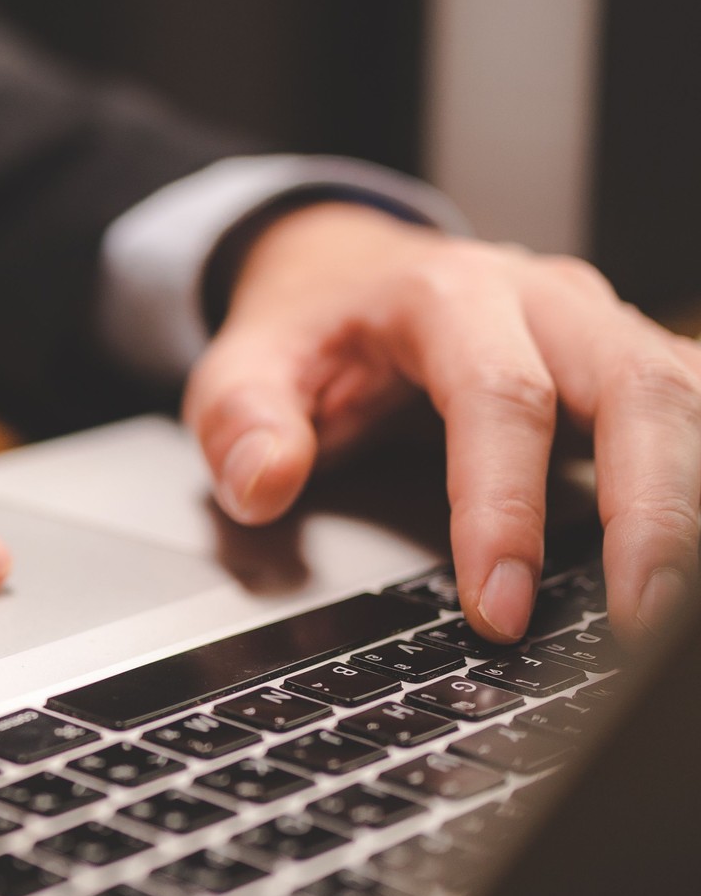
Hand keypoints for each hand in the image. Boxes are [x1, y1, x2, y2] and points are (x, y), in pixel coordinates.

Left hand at [186, 202, 700, 644]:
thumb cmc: (307, 332)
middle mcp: (544, 299)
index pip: (501, 398)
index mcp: (445, 295)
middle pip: (635, 391)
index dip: (506, 508)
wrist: (346, 273)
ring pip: (684, 398)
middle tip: (640, 622)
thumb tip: (265, 483)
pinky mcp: (631, 358)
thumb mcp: (241, 366)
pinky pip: (694, 407)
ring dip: (690, 500)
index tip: (499, 606)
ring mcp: (601, 324)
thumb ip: (243, 423)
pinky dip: (699, 475)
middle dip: (649, 512)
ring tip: (675, 605)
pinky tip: (690, 550)